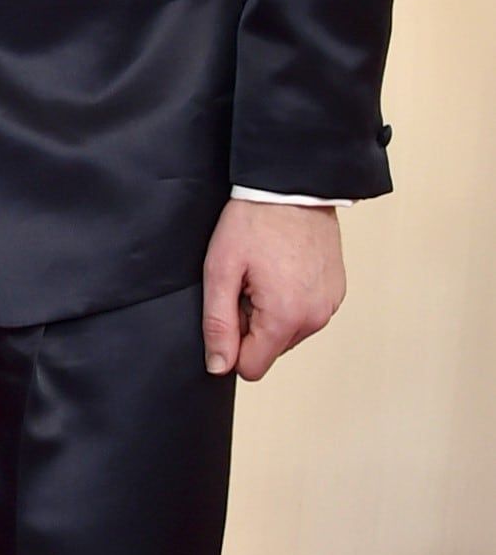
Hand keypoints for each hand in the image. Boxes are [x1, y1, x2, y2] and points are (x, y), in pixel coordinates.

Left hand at [201, 198, 344, 378]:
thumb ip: (218, 325)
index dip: (232, 342)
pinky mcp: (336, 293)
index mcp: (286, 317)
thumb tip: (219, 366)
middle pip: (270, 350)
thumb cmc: (253, 223)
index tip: (232, 305)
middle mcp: (315, 318)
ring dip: (271, 313)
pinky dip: (290, 300)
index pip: (251, 367)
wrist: (292, 187)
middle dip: (252, 324)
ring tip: (266, 273)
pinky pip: (305, 314)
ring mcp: (330, 305)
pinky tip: (284, 269)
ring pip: (287, 333)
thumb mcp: (221, 271)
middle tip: (248, 283)